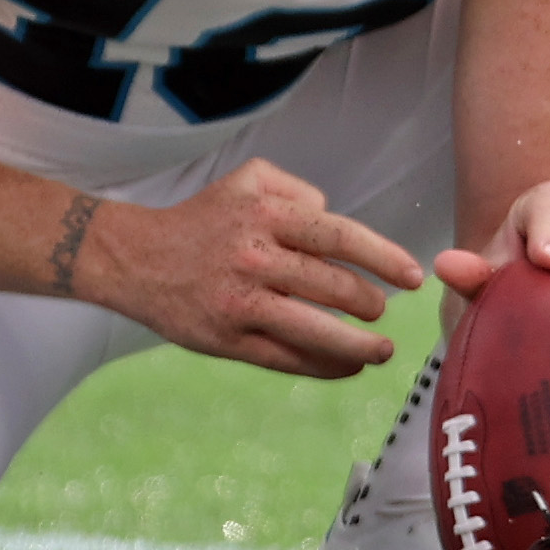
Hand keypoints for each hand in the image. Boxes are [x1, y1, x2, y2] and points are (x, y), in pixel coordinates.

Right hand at [74, 157, 425, 378]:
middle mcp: (256, 259)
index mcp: (265, 216)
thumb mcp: (247, 181)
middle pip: (334, 287)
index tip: (412, 276)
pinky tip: (348, 368)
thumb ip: (298, 192)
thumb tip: (334, 219)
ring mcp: (242, 304)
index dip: (384, 258)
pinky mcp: (228, 341)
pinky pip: (287, 360)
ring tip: (381, 350)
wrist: (136, 258)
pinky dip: (324, 367)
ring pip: (315, 331)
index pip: (340, 237)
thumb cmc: (203, 218)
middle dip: (371, 304)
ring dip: (358, 346)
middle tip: (384, 309)